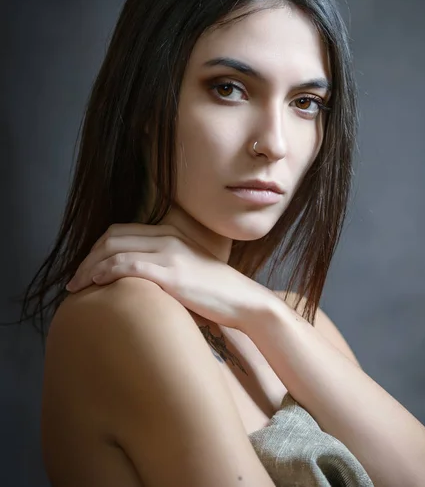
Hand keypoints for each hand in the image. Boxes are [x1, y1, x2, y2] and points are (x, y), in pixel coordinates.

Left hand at [65, 223, 273, 329]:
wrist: (242, 299)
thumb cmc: (215, 291)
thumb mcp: (188, 267)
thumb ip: (163, 264)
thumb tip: (134, 277)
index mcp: (171, 233)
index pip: (121, 231)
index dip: (97, 248)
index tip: (87, 268)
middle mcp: (168, 237)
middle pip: (112, 237)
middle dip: (87, 257)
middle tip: (76, 280)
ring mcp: (170, 253)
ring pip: (114, 249)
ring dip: (90, 268)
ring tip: (79, 287)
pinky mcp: (171, 273)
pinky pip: (128, 265)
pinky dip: (106, 272)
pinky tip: (98, 284)